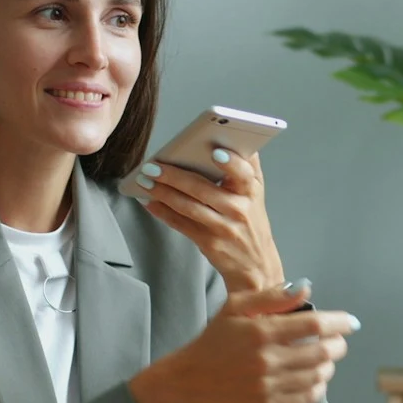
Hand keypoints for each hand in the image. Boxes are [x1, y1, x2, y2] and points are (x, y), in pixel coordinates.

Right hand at [128, 282, 359, 402]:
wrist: (191, 381)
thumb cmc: (215, 339)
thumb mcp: (236, 307)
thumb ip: (272, 297)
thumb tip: (306, 288)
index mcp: (262, 332)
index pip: (314, 324)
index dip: (339, 322)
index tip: (352, 322)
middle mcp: (268, 360)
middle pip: (322, 351)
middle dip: (338, 344)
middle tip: (339, 340)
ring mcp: (269, 385)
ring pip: (318, 375)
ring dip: (329, 365)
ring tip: (326, 357)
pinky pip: (307, 396)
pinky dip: (319, 385)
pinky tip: (316, 377)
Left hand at [133, 151, 283, 293]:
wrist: (255, 265)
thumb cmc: (252, 223)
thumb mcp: (256, 194)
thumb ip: (248, 166)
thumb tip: (236, 137)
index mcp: (251, 191)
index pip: (243, 173)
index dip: (231, 163)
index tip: (215, 152)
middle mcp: (239, 209)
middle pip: (203, 189)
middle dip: (174, 176)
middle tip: (153, 165)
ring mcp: (223, 227)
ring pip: (188, 206)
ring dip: (163, 192)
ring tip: (145, 180)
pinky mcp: (209, 242)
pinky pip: (181, 224)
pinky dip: (162, 212)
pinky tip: (149, 201)